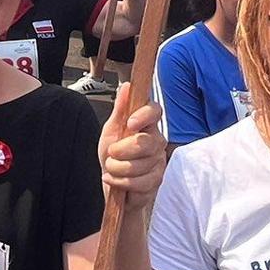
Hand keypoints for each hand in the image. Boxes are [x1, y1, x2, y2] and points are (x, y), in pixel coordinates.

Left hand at [98, 82, 166, 211]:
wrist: (112, 182)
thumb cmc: (113, 156)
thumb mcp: (111, 130)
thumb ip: (120, 110)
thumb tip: (127, 86)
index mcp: (147, 124)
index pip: (155, 112)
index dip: (144, 116)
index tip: (130, 124)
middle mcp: (157, 141)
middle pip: (145, 142)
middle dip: (121, 150)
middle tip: (111, 153)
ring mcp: (159, 161)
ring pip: (139, 165)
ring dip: (117, 169)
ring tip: (112, 168)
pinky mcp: (157, 180)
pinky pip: (139, 182)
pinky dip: (121, 182)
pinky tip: (116, 179)